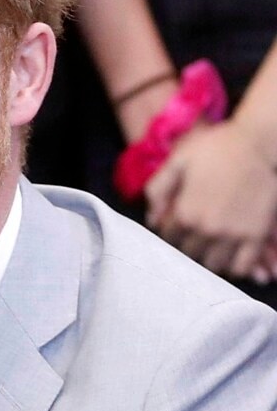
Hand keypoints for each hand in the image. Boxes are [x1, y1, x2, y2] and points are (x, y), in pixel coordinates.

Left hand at [145, 121, 276, 278]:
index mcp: (185, 213)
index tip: (177, 224)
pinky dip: (234, 266)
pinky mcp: (256, 235)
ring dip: (209, 258)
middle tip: (194, 235)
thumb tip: (151, 219)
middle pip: (189, 254)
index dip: (171, 231)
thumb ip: (157, 190)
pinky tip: (230, 256)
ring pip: (213, 265)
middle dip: (188, 245)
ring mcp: (233, 235)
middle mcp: (207, 229)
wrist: (259, 144)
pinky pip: (241, 266)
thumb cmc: (217, 148)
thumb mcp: (177, 161)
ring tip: (211, 246)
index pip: (168, 239)